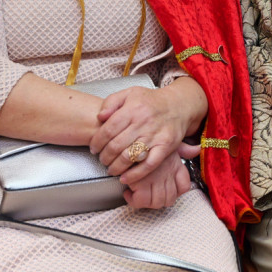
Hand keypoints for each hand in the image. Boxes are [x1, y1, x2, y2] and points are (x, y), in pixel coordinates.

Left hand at [90, 77, 206, 182]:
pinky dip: (135, 175)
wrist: (178, 105)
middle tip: (102, 160)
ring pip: (130, 157)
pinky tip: (125, 178)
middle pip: (116, 145)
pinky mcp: (165, 147)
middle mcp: (143, 122)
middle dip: (104, 157)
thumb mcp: (130, 93)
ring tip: (111, 169)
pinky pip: (148, 165)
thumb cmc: (151, 101)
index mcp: (132, 109)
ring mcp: (155, 136)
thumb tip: (100, 117)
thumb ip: (111, 102)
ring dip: (116, 167)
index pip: (108, 129)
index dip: (97, 142)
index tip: (94, 148)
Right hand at [122, 143, 198, 209]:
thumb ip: (185, 148)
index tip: (163, 190)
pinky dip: (133, 200)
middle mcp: (168, 174)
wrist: (134, 130)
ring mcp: (155, 179)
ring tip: (137, 195)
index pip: (184, 186)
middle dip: (158, 201)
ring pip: (156, 202)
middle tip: (148, 195)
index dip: (176, 192)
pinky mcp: (140, 182)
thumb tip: (197, 148)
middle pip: (169, 199)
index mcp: (176, 164)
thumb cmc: (151, 136)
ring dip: (146, 202)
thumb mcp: (171, 140)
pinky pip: (140, 201)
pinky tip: (129, 192)